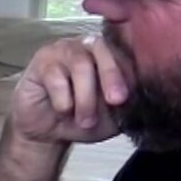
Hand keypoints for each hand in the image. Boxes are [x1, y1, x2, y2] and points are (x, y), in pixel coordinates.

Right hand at [10, 34, 128, 145]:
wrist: (47, 133)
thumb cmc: (81, 120)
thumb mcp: (111, 118)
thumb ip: (126, 105)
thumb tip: (138, 97)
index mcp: (110, 56)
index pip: (124, 54)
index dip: (129, 74)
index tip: (129, 98)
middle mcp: (87, 47)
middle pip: (102, 49)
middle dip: (112, 76)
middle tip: (116, 101)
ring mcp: (63, 50)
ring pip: (80, 64)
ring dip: (86, 98)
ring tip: (85, 121)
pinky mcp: (42, 61)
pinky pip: (56, 77)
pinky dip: (63, 100)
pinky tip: (62, 111)